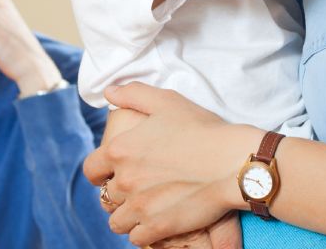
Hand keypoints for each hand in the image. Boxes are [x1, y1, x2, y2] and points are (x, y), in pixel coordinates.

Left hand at [83, 82, 260, 245]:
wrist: (233, 162)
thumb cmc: (202, 129)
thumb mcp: (167, 101)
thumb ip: (133, 94)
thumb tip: (109, 91)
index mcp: (121, 149)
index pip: (91, 169)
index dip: (100, 171)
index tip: (111, 172)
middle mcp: (125, 180)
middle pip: (107, 195)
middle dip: (121, 192)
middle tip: (141, 187)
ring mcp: (140, 207)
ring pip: (118, 221)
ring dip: (129, 215)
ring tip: (146, 208)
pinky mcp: (158, 226)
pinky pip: (136, 237)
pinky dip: (143, 231)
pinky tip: (157, 220)